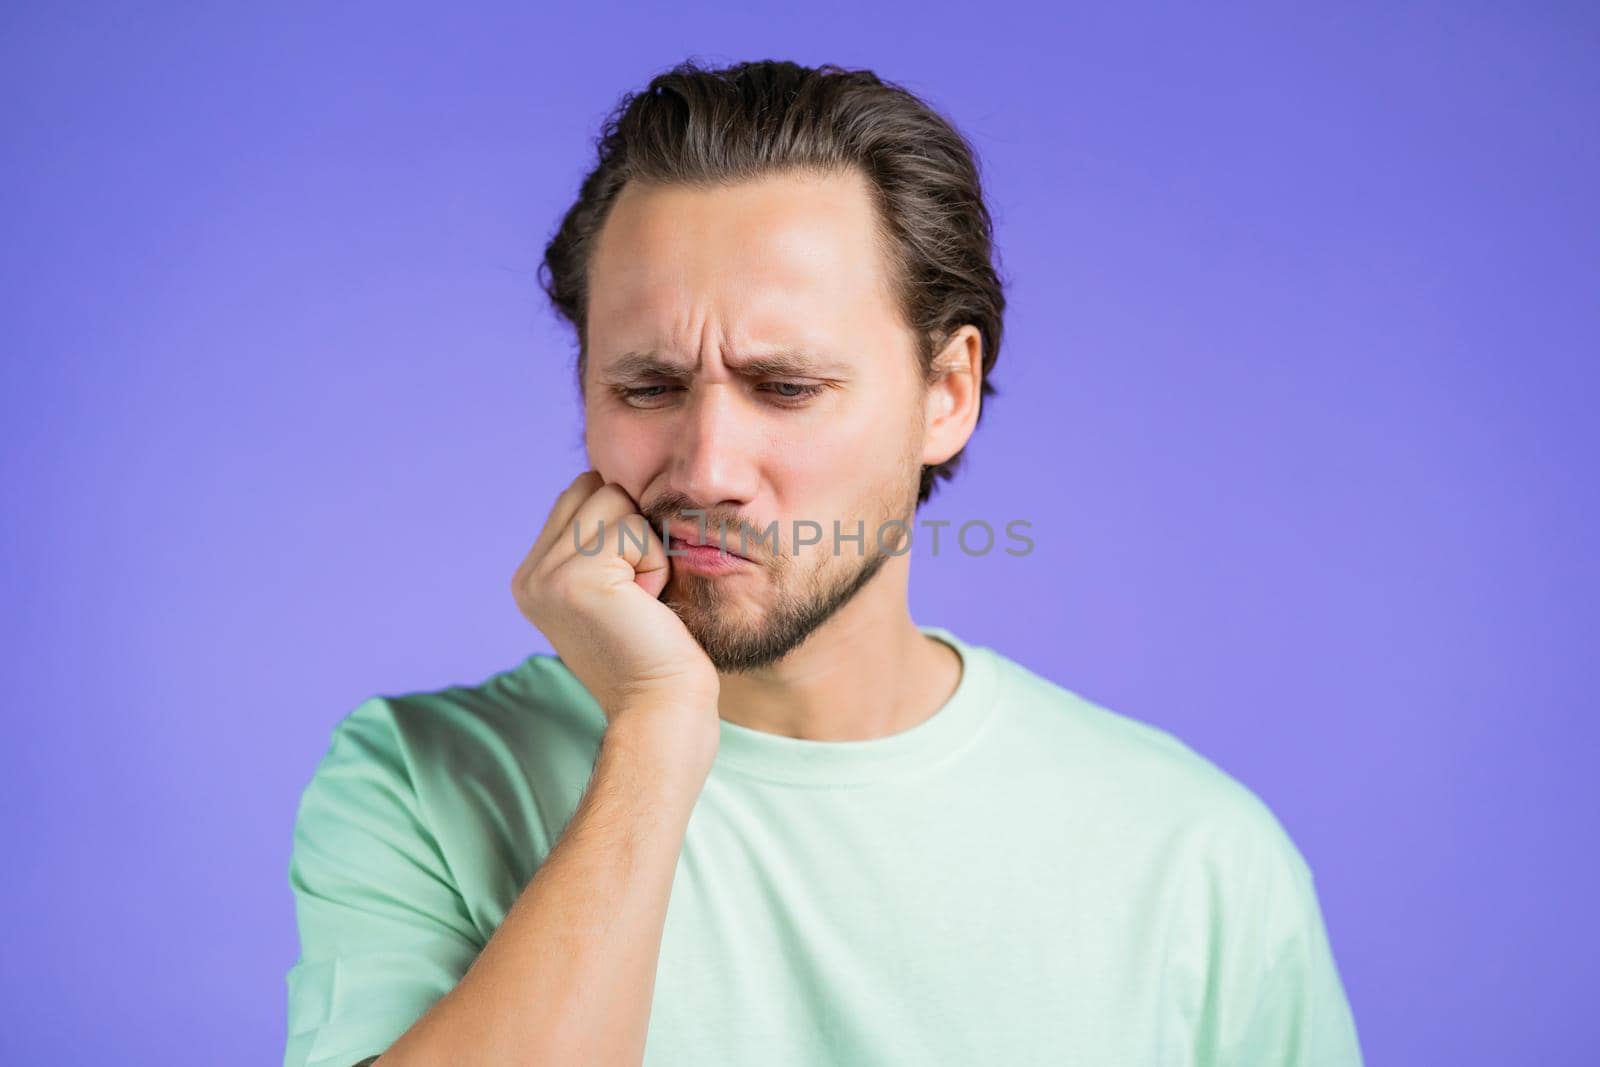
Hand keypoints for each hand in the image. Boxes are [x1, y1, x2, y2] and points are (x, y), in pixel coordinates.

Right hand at [511, 471, 720, 750]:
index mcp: (532, 576)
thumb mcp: (613, 587)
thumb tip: (606, 477)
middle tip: (638, 593)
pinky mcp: (575, 578)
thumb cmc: (655, 649)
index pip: (579, 493)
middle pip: (596, 487)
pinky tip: (647, 604)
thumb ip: (595, 538)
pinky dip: (655, 563)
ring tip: (641, 598)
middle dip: (634, 531)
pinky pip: (634, 529)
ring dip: (646, 546)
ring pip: (615, 500)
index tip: (631, 585)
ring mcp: (546, 576)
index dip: (623, 524)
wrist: (662, 707)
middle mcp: (529, 575)